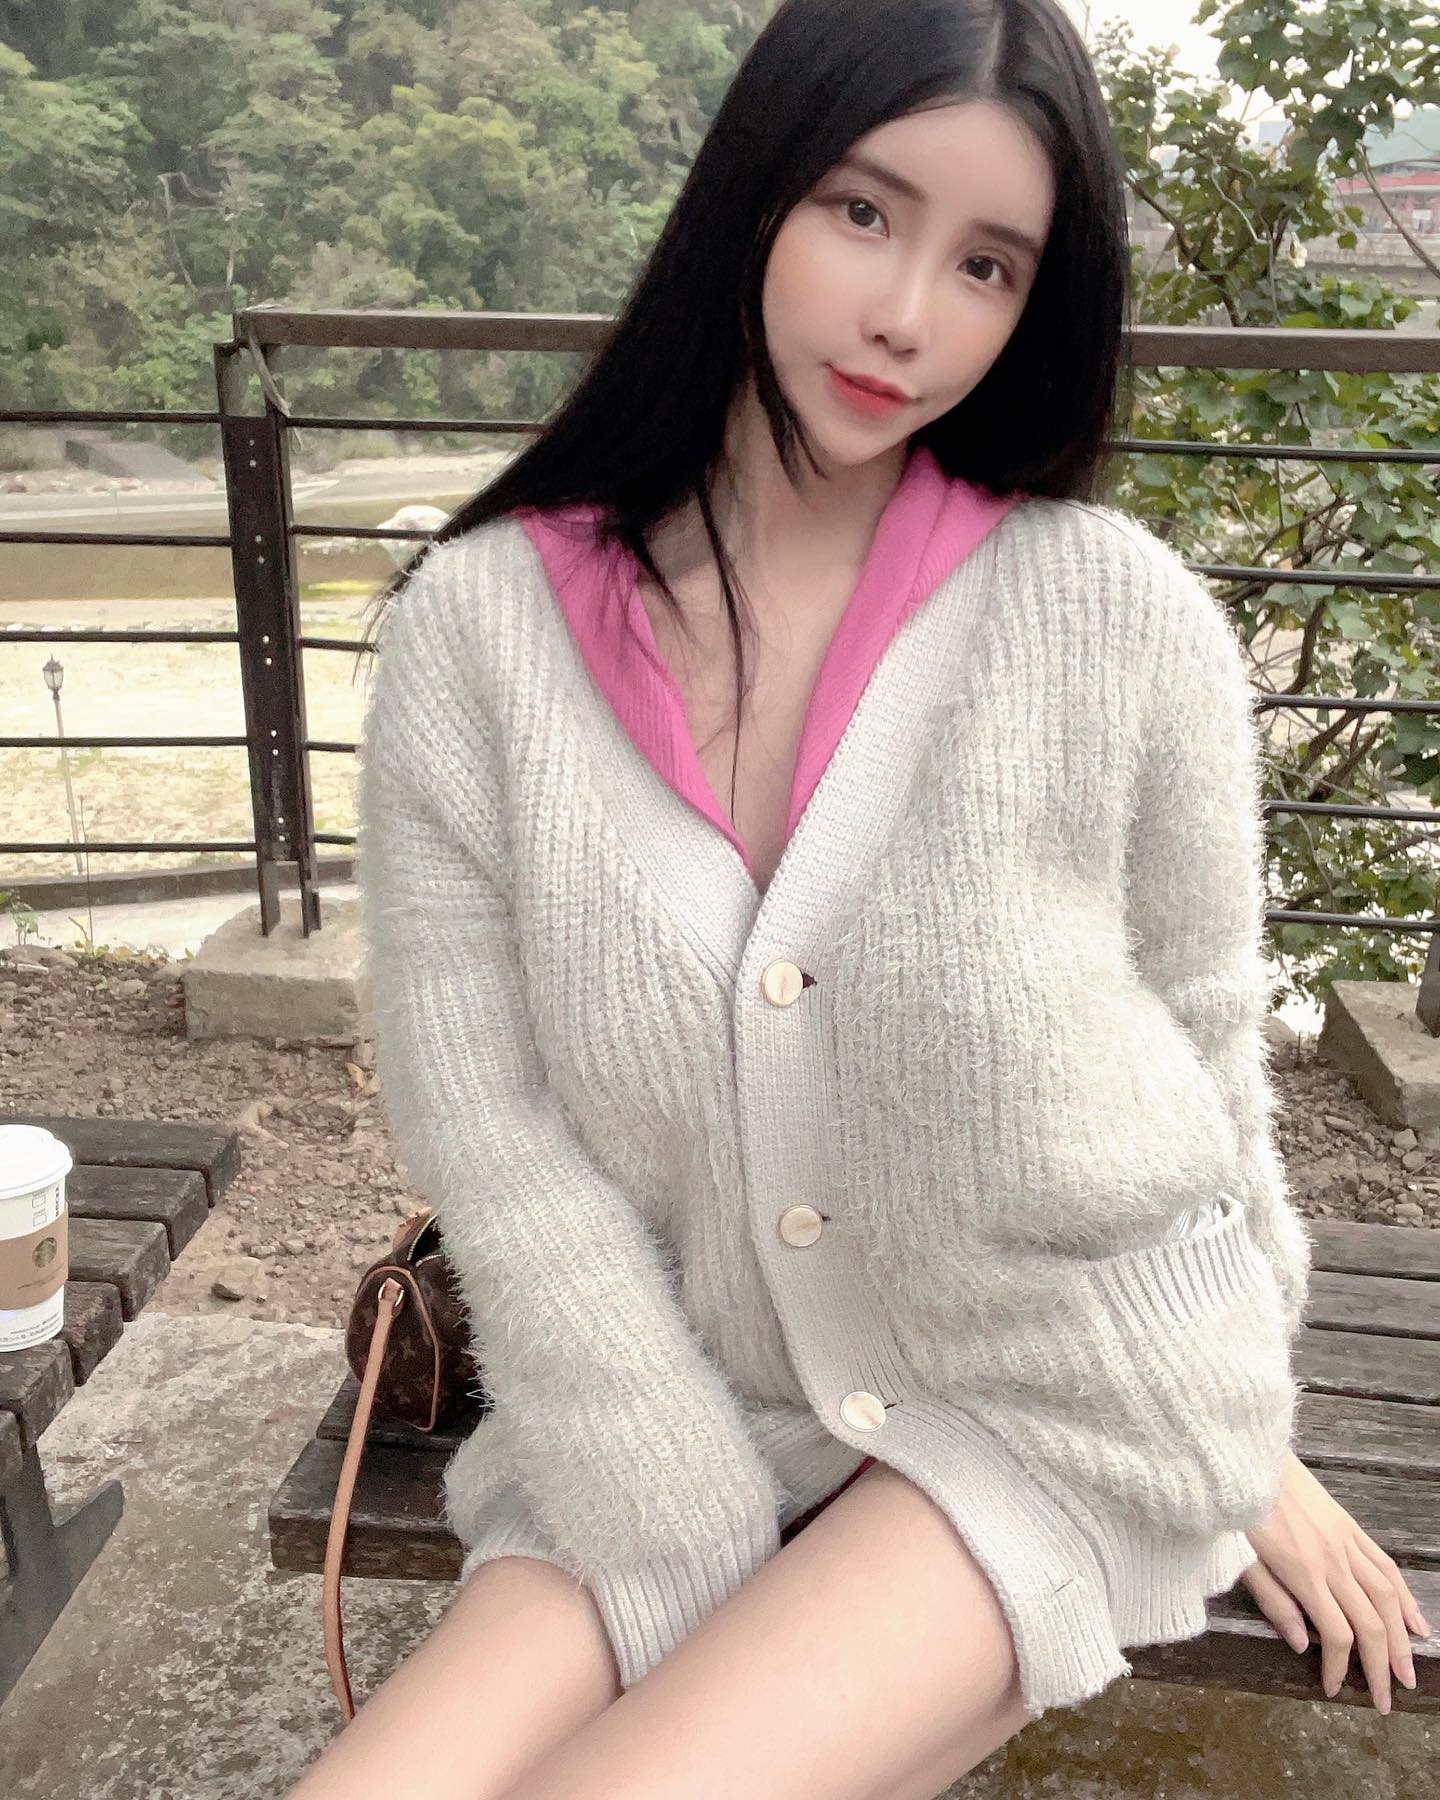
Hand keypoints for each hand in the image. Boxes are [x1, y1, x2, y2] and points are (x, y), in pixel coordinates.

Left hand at [1239, 1450, 1431, 1712]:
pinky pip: (1384, 1564)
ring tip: (1408, 1671)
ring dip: (1401, 1638)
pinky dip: (1403, 1595)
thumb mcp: (1239, 1557)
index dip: (1339, 1667)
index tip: (1332, 1689)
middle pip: (1370, 1622)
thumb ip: (1272, 1601)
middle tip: (1385, 1701)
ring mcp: (1343, 1540)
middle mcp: (1331, 1559)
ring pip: (1386, 1596)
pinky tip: (1414, 1619)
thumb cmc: (1232, 1507)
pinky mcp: (1347, 1524)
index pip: (1336, 1634)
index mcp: (1302, 1571)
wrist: (1242, 1453)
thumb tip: (1302, 1645)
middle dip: (1381, 1666)